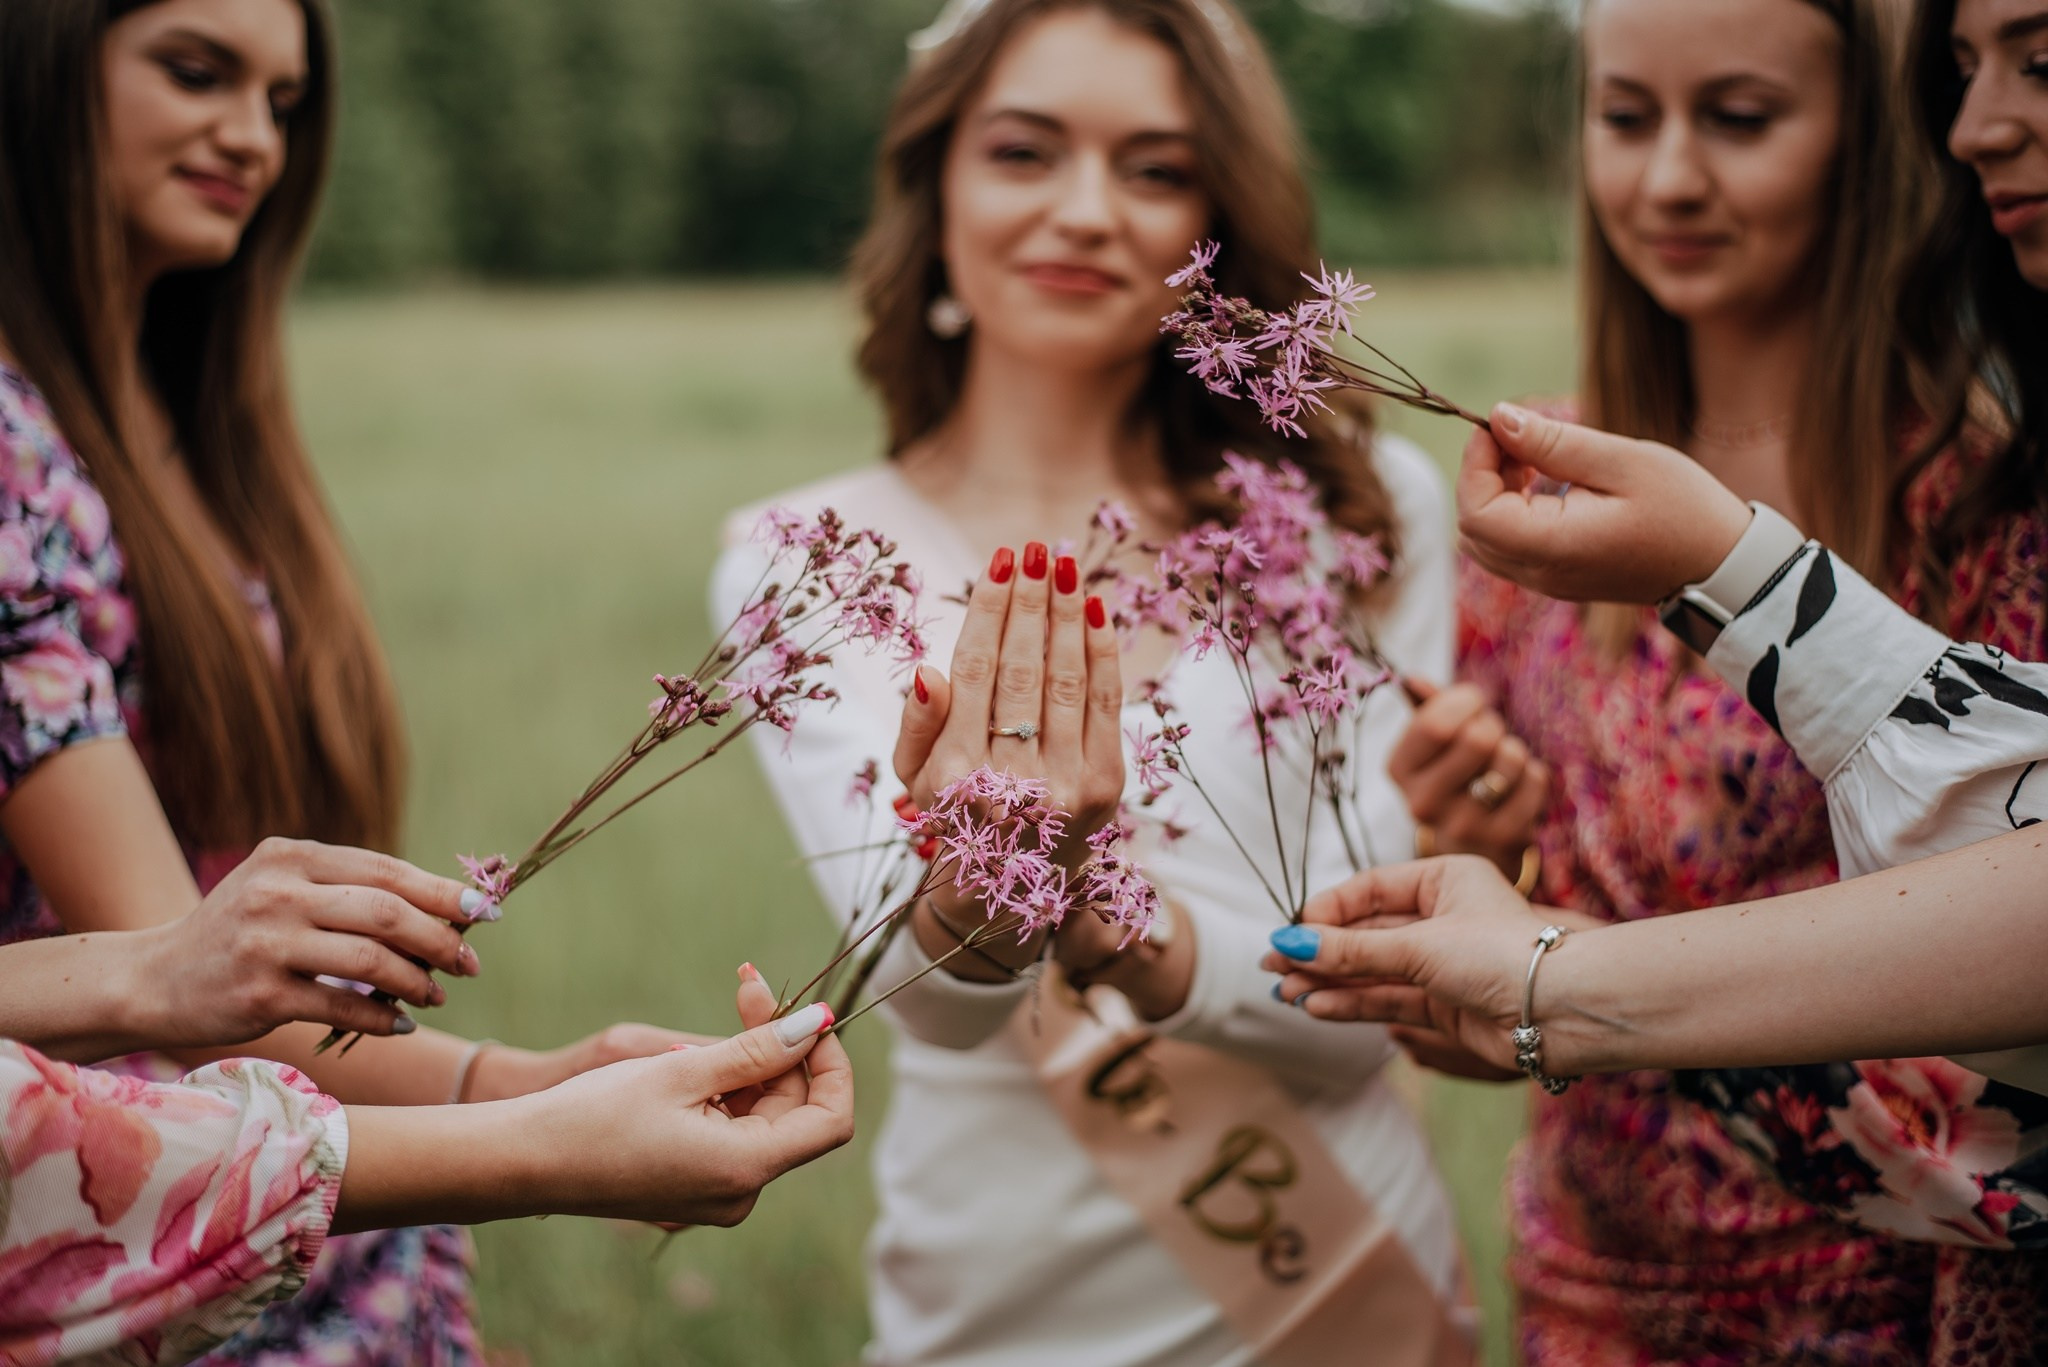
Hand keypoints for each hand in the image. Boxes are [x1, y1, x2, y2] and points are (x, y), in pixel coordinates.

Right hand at [127, 837, 479, 1048]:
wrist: (150, 980)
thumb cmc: (236, 935)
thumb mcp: (282, 892)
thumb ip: (347, 892)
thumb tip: (446, 912)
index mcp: (292, 857)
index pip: (386, 869)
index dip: (442, 892)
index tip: (485, 911)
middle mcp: (278, 892)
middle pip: (387, 911)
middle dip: (441, 938)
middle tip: (468, 963)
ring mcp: (266, 943)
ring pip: (371, 959)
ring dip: (417, 981)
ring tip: (437, 994)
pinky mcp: (258, 994)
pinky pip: (342, 1007)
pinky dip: (381, 1018)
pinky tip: (401, 1024)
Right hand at [336, 997, 854, 1232]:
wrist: (521, 1160)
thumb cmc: (593, 1112)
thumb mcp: (682, 1069)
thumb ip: (758, 1048)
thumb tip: (819, 1022)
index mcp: (745, 1169)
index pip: (831, 1118)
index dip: (831, 1063)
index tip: (810, 1015)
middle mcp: (739, 1194)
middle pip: (793, 1111)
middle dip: (781, 1046)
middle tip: (747, 983)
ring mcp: (715, 1196)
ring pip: (761, 1118)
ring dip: (751, 1062)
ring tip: (719, 1011)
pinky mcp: (690, 1188)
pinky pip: (730, 1134)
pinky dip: (725, 1092)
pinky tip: (693, 1060)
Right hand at [892, 543, 1123, 970]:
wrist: (1009, 896)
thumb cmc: (954, 820)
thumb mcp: (916, 781)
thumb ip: (918, 726)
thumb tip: (930, 670)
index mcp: (956, 776)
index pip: (975, 673)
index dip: (990, 612)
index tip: (1001, 564)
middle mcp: (1012, 782)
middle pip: (1023, 669)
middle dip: (1032, 602)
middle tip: (1036, 550)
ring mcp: (1064, 786)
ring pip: (1065, 681)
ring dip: (1067, 616)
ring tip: (1065, 567)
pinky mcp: (1105, 788)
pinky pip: (1104, 705)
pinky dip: (1102, 654)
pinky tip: (1096, 612)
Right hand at [1259, 856, 1598, 1073]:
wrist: (1562, 1013)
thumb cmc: (1501, 955)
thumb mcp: (1418, 946)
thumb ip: (1352, 951)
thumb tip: (1289, 945)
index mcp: (1445, 879)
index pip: (1369, 889)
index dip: (1327, 912)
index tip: (1291, 932)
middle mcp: (1442, 917)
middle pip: (1366, 933)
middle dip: (1320, 953)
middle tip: (1272, 966)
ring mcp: (1442, 962)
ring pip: (1372, 970)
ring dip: (1330, 982)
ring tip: (1286, 992)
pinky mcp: (1444, 1003)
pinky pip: (1387, 998)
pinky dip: (1353, 1002)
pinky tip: (1317, 1006)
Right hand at [1389, 678, 1547, 877]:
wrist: (1469, 839)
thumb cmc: (1451, 771)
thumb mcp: (1431, 741)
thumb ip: (1424, 706)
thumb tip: (1412, 679)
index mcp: (1398, 770)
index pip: (1435, 726)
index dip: (1463, 702)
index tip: (1473, 700)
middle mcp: (1422, 803)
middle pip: (1477, 740)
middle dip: (1492, 723)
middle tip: (1490, 731)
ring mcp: (1462, 825)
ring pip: (1510, 757)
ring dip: (1513, 748)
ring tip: (1501, 761)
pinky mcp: (1502, 838)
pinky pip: (1536, 779)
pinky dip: (1533, 773)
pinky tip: (1515, 786)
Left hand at [1458, 402, 1754, 602]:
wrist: (1720, 563)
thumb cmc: (1684, 508)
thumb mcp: (1622, 462)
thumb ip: (1554, 443)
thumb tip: (1498, 418)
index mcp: (1554, 548)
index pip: (1475, 512)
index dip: (1475, 463)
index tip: (1500, 424)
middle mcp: (1540, 574)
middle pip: (1471, 527)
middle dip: (1482, 474)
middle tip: (1521, 436)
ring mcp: (1545, 582)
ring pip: (1484, 540)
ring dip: (1495, 492)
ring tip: (1536, 456)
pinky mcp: (1555, 578)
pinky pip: (1508, 547)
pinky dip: (1511, 511)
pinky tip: (1545, 480)